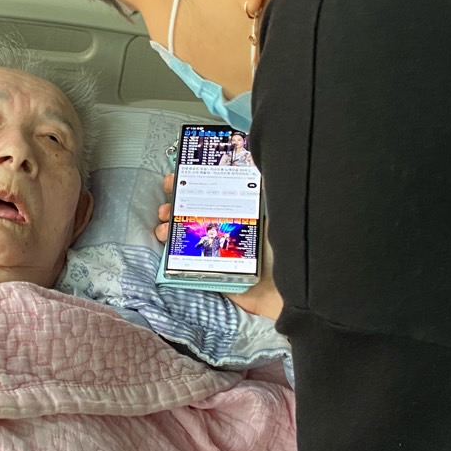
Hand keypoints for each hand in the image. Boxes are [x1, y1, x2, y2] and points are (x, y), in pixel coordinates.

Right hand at [157, 174, 283, 319]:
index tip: (174, 179)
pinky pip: (185, 262)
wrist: (286, 291)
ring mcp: (217, 251)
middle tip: (166, 207)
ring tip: (164, 228)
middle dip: (174, 207)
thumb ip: (263, 189)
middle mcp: (227, 229)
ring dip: (169, 229)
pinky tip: (165, 245)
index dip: (190, 185)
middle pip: (193, 214)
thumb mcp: (275, 212)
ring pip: (185, 236)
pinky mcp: (210, 273)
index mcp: (240, 212)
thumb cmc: (285, 250)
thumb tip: (254, 158)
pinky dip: (171, 254)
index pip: (211, 193)